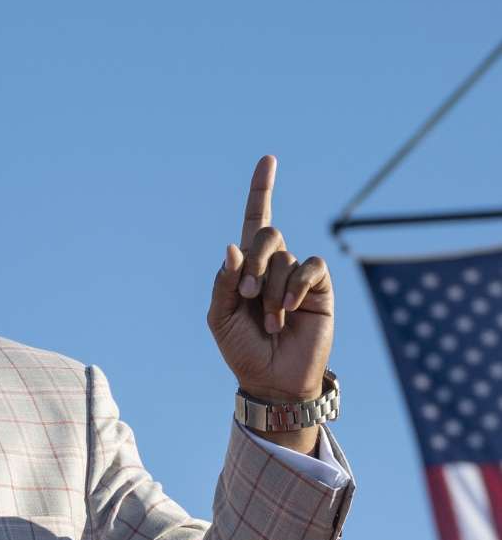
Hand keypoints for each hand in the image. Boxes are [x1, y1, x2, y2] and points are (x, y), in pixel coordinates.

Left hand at [206, 156, 334, 448]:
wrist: (271, 380)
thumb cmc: (242, 349)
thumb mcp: (220, 317)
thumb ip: (223, 282)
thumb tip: (232, 248)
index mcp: (247, 267)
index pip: (254, 220)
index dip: (261, 190)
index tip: (268, 160)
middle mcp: (273, 264)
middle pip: (267, 233)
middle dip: (253, 262)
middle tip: (247, 295)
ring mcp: (297, 275)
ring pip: (284, 256)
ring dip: (271, 290)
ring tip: (269, 321)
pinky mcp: (319, 287)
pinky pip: (309, 267)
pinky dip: (294, 286)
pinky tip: (288, 310)